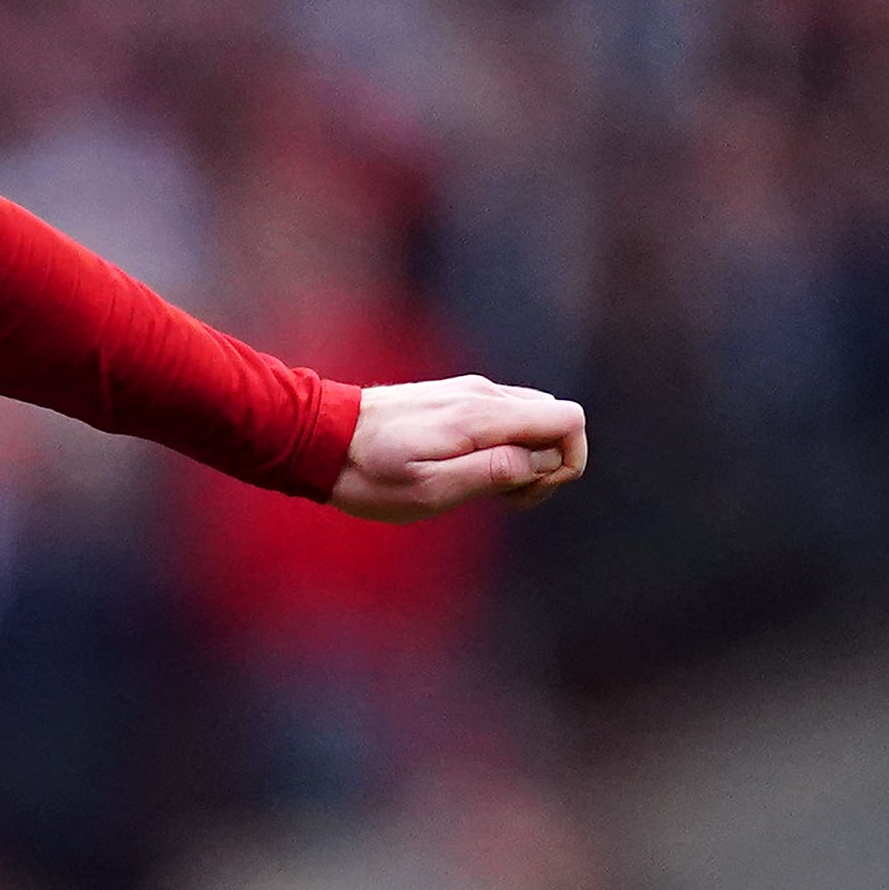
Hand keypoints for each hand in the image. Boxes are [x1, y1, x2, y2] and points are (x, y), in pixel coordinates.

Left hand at [331, 374, 589, 519]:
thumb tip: (541, 461)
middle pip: (556, 419)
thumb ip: (492, 471)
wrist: (319, 437)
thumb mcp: (430, 489)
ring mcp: (470, 391)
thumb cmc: (369, 474)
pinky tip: (466, 470)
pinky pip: (503, 417)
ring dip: (525, 456)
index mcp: (483, 415)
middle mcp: (484, 393)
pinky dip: (503, 445)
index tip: (525, 492)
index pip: (569, 419)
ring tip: (482, 489)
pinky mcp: (455, 398)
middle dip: (549, 463)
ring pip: (531, 419)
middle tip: (503, 498)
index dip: (567, 461)